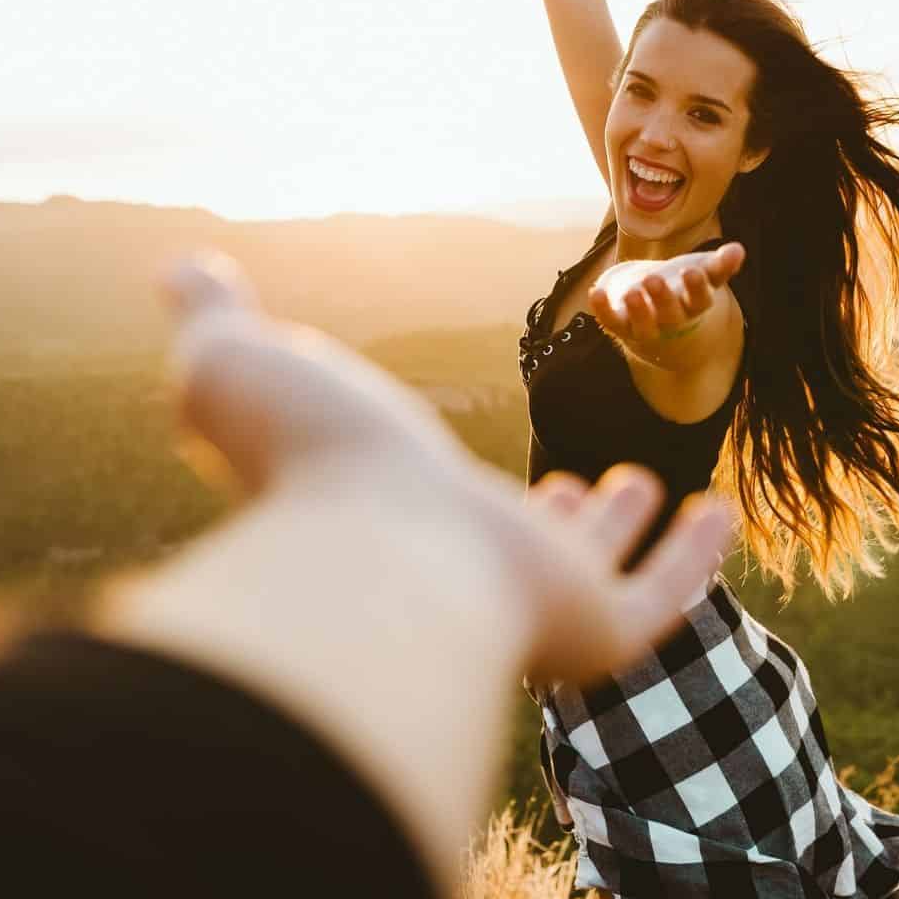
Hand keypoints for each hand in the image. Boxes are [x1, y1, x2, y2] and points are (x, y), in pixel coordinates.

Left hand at [156, 248, 729, 683]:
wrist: (369, 554)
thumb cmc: (300, 460)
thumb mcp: (239, 364)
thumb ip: (214, 315)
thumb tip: (181, 269)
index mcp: (379, 517)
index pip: (411, 504)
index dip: (428, 482)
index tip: (437, 448)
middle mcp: (454, 569)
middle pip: (511, 550)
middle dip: (547, 519)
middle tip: (578, 484)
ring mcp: (527, 603)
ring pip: (589, 574)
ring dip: (613, 531)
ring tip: (639, 484)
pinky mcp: (591, 630)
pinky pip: (661, 598)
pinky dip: (691, 560)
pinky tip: (718, 513)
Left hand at [588, 242, 746, 348]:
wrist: (666, 331)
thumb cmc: (687, 294)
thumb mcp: (705, 277)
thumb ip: (720, 265)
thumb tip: (738, 250)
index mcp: (694, 308)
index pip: (699, 300)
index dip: (696, 288)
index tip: (692, 272)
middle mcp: (672, 322)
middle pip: (670, 315)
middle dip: (662, 298)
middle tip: (653, 280)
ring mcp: (647, 328)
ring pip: (643, 324)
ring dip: (637, 310)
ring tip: (631, 292)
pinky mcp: (623, 328)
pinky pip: (613, 323)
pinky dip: (603, 310)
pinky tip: (596, 293)